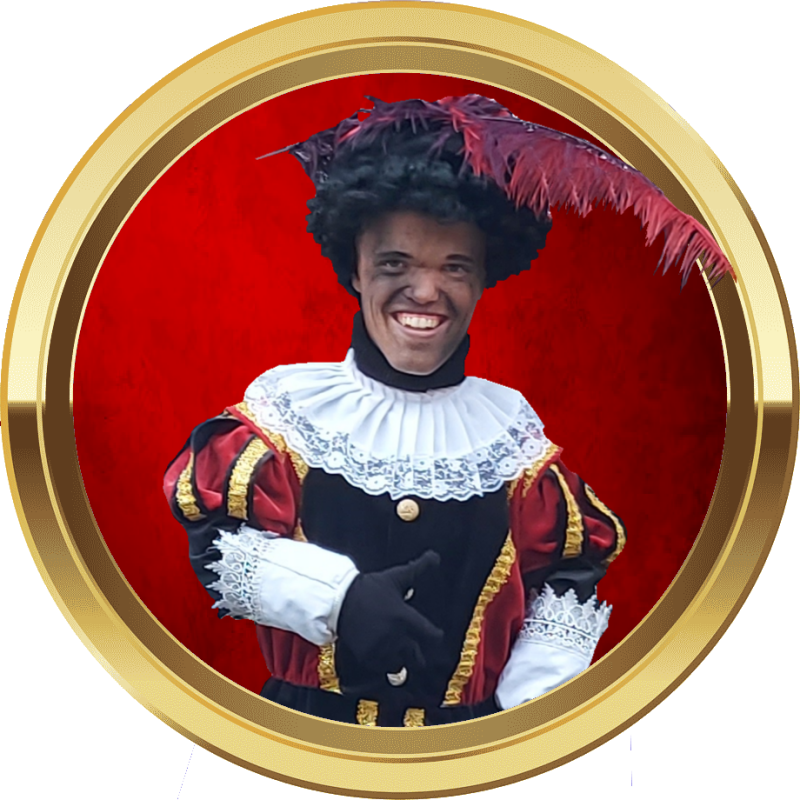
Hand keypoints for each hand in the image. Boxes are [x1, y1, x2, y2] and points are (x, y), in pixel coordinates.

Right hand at [336, 551, 443, 680]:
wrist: (339, 599)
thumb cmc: (369, 587)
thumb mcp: (395, 577)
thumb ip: (418, 568)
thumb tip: (435, 556)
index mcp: (405, 618)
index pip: (431, 636)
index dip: (435, 636)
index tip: (434, 634)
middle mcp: (395, 637)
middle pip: (418, 658)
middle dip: (418, 654)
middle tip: (415, 648)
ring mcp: (380, 649)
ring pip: (400, 665)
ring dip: (401, 659)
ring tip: (398, 652)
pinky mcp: (366, 657)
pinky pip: (382, 668)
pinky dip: (384, 663)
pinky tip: (382, 654)